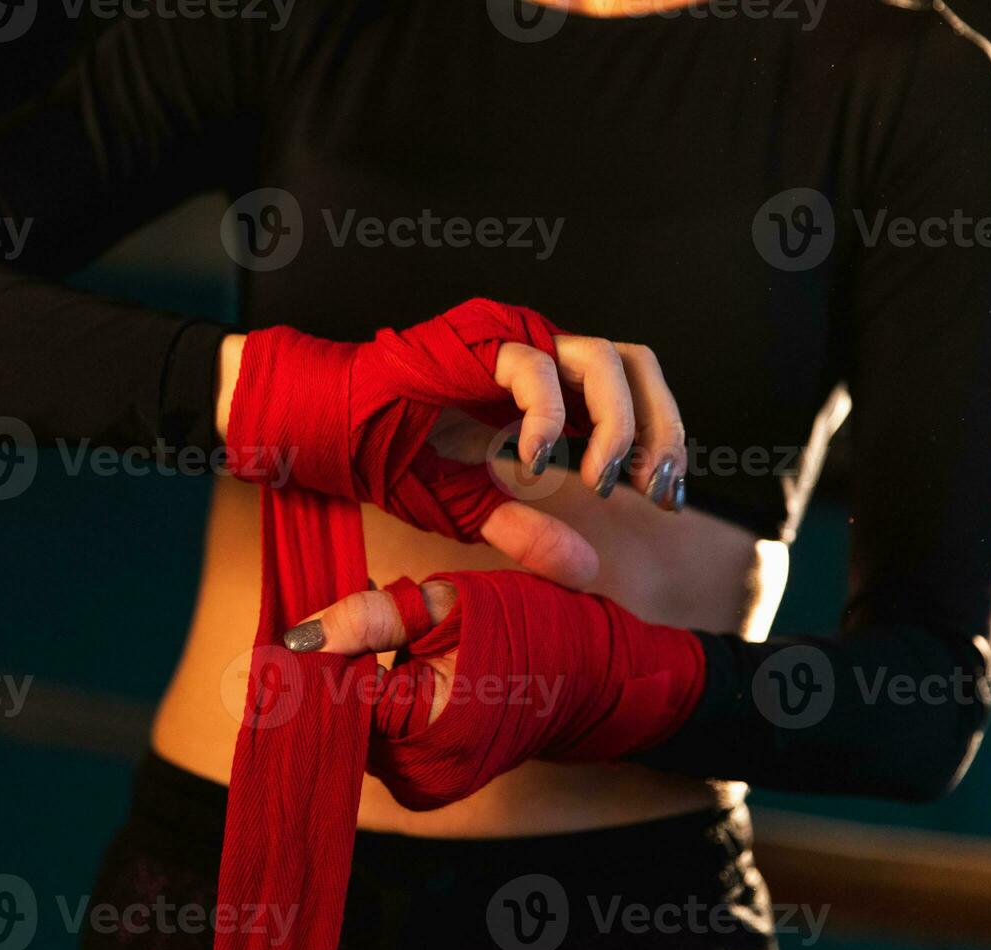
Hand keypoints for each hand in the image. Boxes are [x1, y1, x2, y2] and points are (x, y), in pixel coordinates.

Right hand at [218, 300, 688, 588]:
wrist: (329, 429)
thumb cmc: (392, 457)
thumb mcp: (471, 509)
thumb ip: (529, 532)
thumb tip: (587, 569)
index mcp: (547, 391)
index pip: (630, 396)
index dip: (660, 441)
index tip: (661, 498)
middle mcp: (540, 354)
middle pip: (636, 365)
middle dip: (659, 429)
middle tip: (653, 488)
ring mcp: (514, 340)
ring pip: (604, 358)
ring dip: (617, 423)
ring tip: (601, 479)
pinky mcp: (481, 339)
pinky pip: (535, 369)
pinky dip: (546, 420)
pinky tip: (529, 463)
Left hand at [280, 569, 706, 809]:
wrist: (599, 679)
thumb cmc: (536, 631)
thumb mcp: (451, 602)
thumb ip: (371, 616)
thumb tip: (297, 637)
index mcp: (424, 729)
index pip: (334, 695)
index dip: (323, 653)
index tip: (318, 617)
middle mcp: (416, 774)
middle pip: (339, 715)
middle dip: (338, 664)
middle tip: (358, 612)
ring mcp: (422, 784)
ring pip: (356, 725)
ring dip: (358, 679)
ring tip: (387, 630)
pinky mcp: (427, 780)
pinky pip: (380, 736)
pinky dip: (379, 697)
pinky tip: (397, 658)